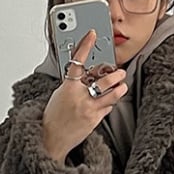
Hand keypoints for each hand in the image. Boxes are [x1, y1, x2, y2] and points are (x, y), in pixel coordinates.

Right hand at [42, 28, 127, 162]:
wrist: (51, 139)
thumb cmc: (52, 118)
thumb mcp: (58, 94)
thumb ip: (72, 84)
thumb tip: (83, 74)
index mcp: (68, 87)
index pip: (78, 61)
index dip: (85, 45)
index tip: (92, 34)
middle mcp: (80, 97)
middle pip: (103, 80)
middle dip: (115, 74)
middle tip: (120, 71)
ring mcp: (89, 109)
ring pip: (112, 95)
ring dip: (120, 88)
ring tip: (122, 85)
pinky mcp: (94, 121)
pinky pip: (107, 109)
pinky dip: (110, 103)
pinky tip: (109, 102)